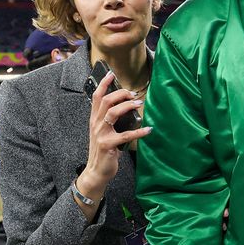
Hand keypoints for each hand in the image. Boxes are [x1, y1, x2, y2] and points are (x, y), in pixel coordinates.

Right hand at [80, 72, 152, 192]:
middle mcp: (96, 124)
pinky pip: (126, 135)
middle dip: (121, 93)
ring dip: (127, 106)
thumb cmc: (103, 150)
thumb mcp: (102, 132)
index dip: (103, 84)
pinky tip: (148, 129)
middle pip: (106, 101)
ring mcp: (101, 134)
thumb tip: (126, 107)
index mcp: (94, 119)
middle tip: (134, 94)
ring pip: (113, 113)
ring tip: (139, 104)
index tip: (111, 73)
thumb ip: (109, 120)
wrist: (96, 171)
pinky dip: (139, 132)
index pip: (96, 97)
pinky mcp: (109, 145)